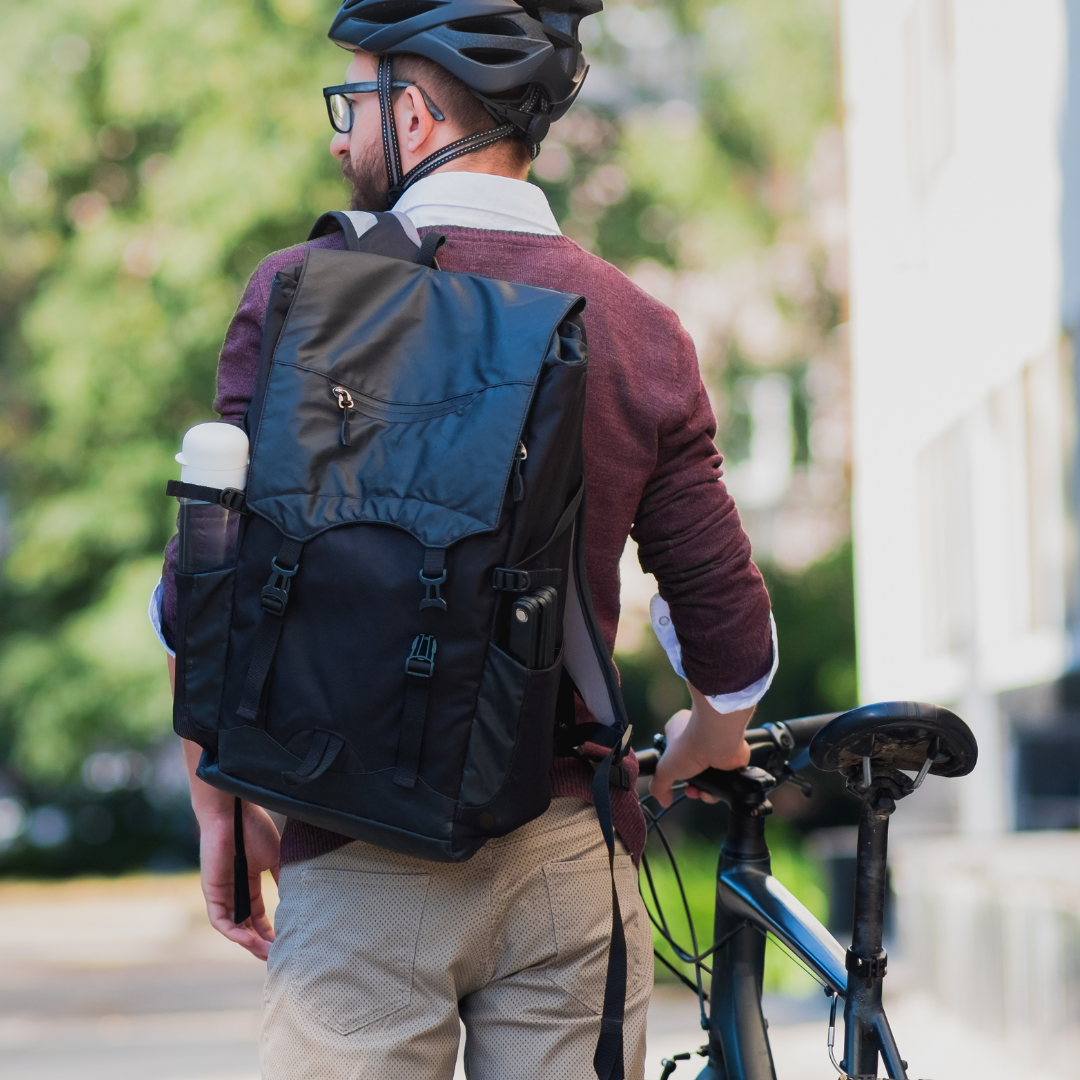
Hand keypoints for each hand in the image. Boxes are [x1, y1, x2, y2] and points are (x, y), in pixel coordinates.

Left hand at [180, 736, 280, 960]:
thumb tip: (297, 899)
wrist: (234, 812)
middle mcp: (235, 891)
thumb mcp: (276, 858)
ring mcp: (223, 892)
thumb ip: (282, 878)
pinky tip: (247, 940)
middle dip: (261, 943)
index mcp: (250, 883)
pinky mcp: (213, 891)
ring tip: (266, 954)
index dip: (270, 932)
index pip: (259, 916)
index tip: (285, 943)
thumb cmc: (254, 829)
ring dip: (248, 943)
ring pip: (234, 927)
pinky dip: (232, 932)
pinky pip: (220, 920)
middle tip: (277, 956)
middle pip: (247, 926)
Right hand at [649, 686, 753, 807]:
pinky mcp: (730, 759)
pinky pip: (722, 780)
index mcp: (678, 732)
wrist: (719, 740)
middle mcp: (698, 739)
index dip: (673, 770)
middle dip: (690, 785)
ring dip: (703, 790)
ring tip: (702, 793)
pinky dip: (717, 790)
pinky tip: (712, 792)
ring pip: (708, 777)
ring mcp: (715, 749)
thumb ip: (659, 785)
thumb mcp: (665, 768)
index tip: (673, 780)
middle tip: (691, 791)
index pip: (673, 754)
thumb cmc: (690, 744)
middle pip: (692, 770)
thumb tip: (663, 800)